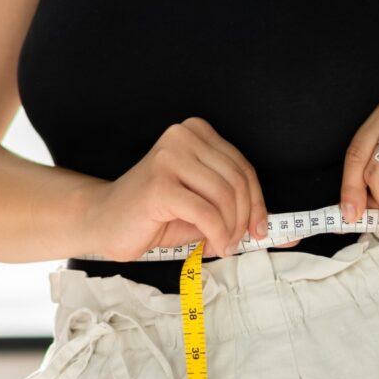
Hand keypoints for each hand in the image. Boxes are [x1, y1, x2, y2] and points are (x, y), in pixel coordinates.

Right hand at [80, 117, 293, 261]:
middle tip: (236, 242)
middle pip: (237, 180)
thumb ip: (233, 208)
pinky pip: (206, 213)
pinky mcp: (159, 184)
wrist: (103, 221)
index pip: (242, 166)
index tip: (261, 229)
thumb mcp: (200, 204)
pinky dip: (216, 235)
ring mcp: (169, 158)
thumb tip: (275, 229)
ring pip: (225, 196)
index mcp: (194, 133)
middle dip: (243, 219)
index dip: (258, 202)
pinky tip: (211, 245)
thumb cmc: (152, 215)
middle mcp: (182, 137)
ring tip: (221, 244)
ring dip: (229, 229)